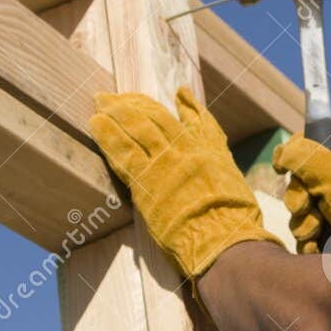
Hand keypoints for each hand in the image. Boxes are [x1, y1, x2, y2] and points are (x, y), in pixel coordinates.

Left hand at [89, 86, 280, 278]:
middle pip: (157, 118)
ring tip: (101, 101)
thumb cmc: (235, 219)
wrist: (223, 237)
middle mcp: (186, 150)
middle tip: (117, 96)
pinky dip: (107, 135)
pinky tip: (96, 123)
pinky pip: (122, 151)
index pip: (196, 120)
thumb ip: (222, 167)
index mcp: (210, 151)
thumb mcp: (235, 183)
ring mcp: (164, 162)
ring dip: (117, 112)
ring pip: (137, 127)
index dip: (185, 105)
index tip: (178, 93)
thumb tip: (217, 161)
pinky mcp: (145, 180)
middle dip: (136, 104)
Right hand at [272, 127, 330, 274]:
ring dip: (303, 223)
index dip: (293, 151)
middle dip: (297, 197)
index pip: (312, 140)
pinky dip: (309, 243)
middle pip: (298, 181)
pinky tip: (319, 247)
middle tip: (307, 206)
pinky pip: (306, 237)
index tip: (282, 167)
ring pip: (299, 212)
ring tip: (319, 231)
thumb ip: (305, 156)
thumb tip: (282, 154)